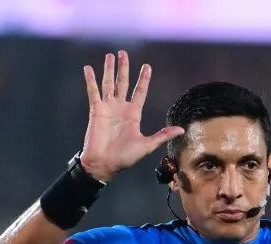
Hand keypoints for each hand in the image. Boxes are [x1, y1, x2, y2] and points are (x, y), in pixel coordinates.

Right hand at [79, 51, 184, 182]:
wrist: (104, 164)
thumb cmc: (125, 158)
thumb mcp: (147, 145)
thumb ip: (162, 135)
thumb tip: (182, 130)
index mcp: (133, 114)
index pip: (140, 92)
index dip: (143, 79)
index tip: (147, 66)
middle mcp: (121, 108)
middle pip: (123, 83)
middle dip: (124, 68)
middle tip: (124, 53)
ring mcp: (108, 108)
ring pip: (108, 84)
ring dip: (109, 70)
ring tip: (110, 55)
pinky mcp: (96, 111)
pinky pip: (93, 92)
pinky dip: (91, 80)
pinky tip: (88, 68)